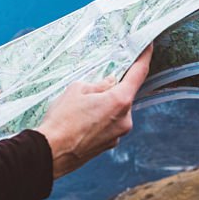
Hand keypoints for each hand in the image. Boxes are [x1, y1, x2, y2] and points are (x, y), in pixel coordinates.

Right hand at [35, 44, 152, 178]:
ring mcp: (118, 134)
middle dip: (112, 89)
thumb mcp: (77, 90)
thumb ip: (98, 84)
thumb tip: (110, 83)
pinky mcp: (109, 145)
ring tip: (80, 110)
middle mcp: (125, 119)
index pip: (139, 73)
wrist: (49, 154)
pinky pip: (109, 125)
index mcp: (120, 100)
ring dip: (104, 106)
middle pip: (124, 95)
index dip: (145, 57)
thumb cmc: (62, 120)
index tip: (148, 45)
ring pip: (116, 111)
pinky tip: (81, 122)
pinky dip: (100, 119)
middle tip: (91, 89)